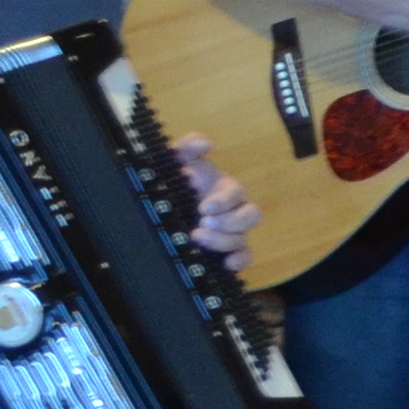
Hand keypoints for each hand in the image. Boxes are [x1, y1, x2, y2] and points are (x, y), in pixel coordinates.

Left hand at [165, 132, 259, 259]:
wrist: (158, 205)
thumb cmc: (174, 183)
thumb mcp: (176, 160)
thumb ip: (188, 146)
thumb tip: (207, 145)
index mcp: (225, 191)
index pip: (237, 194)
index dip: (224, 201)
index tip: (203, 207)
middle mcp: (233, 211)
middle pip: (251, 217)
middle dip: (229, 222)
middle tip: (202, 224)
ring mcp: (231, 233)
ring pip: (243, 239)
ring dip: (223, 241)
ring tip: (196, 238)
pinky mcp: (226, 251)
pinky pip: (245, 257)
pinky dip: (240, 261)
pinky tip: (226, 264)